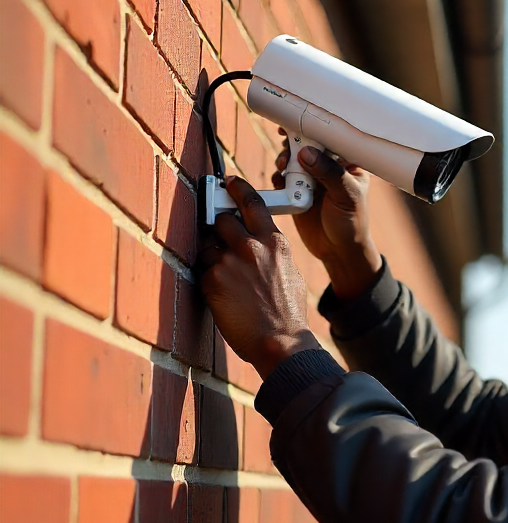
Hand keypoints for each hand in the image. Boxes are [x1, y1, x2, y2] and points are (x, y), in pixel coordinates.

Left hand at [198, 177, 319, 379]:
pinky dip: (207, 281)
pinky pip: (201, 272)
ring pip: (207, 246)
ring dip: (211, 258)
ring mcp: (229, 261)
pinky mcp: (212, 280)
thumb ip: (272, 251)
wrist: (280, 340)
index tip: (228, 182)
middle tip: (220, 239)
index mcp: (274, 242)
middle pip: (221, 219)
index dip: (237, 189)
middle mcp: (251, 246)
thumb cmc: (287, 311)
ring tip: (225, 279)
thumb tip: (258, 242)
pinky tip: (222, 297)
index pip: (252, 202)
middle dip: (218, 227)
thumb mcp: (290, 271)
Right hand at [274, 134, 382, 299]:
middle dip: (295, 144)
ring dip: (285, 160)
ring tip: (284, 168)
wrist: (337, 251)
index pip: (330, 138)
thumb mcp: (346, 196)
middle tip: (288, 151)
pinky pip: (283, 177)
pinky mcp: (296, 191)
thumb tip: (306, 152)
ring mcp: (311, 179)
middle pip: (307, 144)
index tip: (297, 120)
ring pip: (293, 159)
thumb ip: (328, 173)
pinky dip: (279, 177)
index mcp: (347, 163)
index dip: (314, 128)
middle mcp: (328, 168)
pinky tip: (282, 182)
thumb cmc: (351, 224)